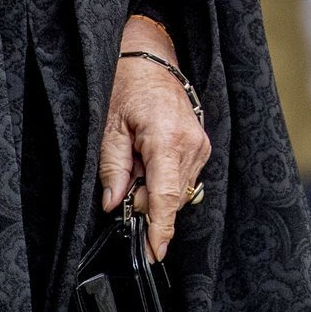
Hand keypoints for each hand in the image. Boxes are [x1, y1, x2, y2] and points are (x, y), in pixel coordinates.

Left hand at [99, 16, 211, 262]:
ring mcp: (200, 145)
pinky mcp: (201, 146)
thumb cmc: (126, 84)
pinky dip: (163, 178)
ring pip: (177, 190)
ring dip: (154, 189)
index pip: (165, 197)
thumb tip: (113, 204)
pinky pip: (182, 176)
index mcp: (167, 139)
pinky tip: (148, 159)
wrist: (151, 57)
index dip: (160, 229)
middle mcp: (191, 145)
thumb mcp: (109, 125)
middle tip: (122, 185)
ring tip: (134, 161)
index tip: (153, 253)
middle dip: (146, 203)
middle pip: (170, 198)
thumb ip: (113, 167)